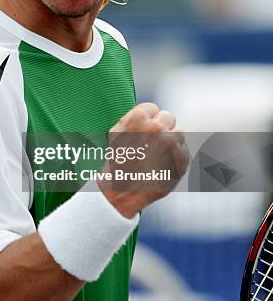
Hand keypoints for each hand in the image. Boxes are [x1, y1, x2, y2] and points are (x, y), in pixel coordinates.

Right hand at [98, 103, 188, 217]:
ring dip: (170, 139)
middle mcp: (157, 128)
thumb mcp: (116, 133)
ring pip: (178, 132)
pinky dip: (175, 155)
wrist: (123, 192)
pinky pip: (183, 150)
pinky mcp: (182, 158)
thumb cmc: (117, 163)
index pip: (152, 108)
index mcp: (139, 118)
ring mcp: (171, 143)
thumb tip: (149, 111)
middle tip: (152, 142)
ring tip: (157, 154)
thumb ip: (133, 118)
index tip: (145, 129)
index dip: (148, 119)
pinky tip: (162, 164)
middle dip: (161, 127)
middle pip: (168, 117)